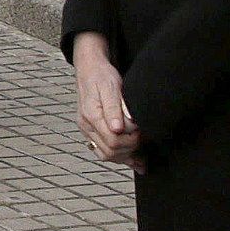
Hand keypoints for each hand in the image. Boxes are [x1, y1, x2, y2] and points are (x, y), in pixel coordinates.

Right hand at [71, 33, 138, 166]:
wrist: (90, 70)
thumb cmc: (101, 76)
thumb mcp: (110, 87)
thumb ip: (113, 109)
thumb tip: (118, 129)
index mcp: (91, 115)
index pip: (112, 140)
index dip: (131, 140)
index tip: (141, 131)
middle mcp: (86, 126)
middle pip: (109, 151)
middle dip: (130, 149)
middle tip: (143, 139)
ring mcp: (87, 130)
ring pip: (106, 155)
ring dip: (125, 157)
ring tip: (141, 157)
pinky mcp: (91, 132)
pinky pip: (103, 151)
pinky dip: (118, 157)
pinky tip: (133, 160)